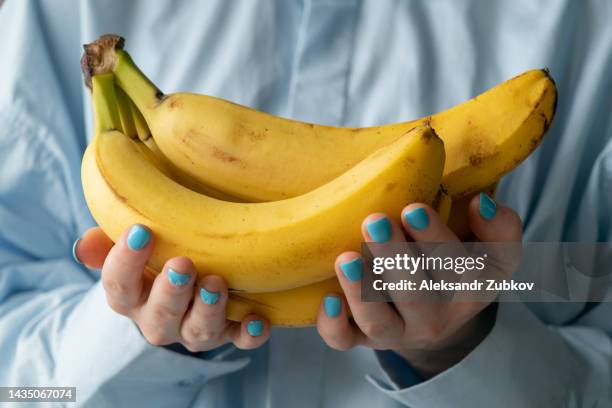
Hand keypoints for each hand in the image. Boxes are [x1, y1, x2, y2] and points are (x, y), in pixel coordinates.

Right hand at [73, 226, 269, 350]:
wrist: (187, 285)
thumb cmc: (156, 257)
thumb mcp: (132, 248)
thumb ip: (108, 243)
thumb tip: (85, 245)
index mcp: (132, 298)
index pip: (117, 286)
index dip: (125, 261)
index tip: (140, 231)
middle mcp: (159, 320)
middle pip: (160, 314)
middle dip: (171, 291)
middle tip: (182, 264)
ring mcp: (194, 329)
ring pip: (198, 331)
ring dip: (208, 309)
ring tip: (216, 282)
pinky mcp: (228, 333)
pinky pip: (240, 340)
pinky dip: (250, 334)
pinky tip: (259, 318)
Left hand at [316, 193, 521, 378]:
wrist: (439, 312)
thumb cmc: (459, 263)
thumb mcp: (493, 249)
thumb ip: (500, 226)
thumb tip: (479, 204)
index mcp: (472, 290)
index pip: (460, 270)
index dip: (435, 239)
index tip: (411, 209)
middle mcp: (436, 317)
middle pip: (416, 296)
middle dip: (393, 258)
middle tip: (374, 222)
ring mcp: (398, 331)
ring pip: (379, 321)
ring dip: (361, 291)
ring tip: (346, 258)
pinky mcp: (364, 337)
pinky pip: (346, 341)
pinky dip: (334, 326)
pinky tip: (326, 300)